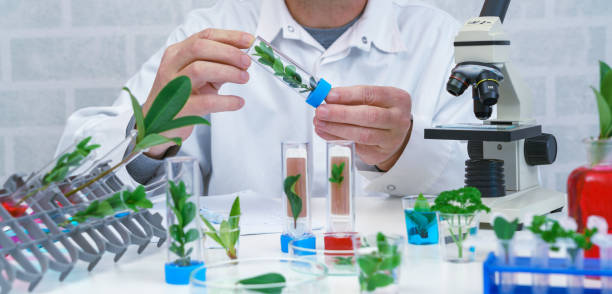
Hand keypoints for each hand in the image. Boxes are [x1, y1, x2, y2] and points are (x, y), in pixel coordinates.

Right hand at [143, 28, 253, 157]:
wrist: (157, 125)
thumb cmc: (180, 97)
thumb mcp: (197, 76)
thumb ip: (216, 64)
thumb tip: (243, 56)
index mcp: (177, 53)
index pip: (204, 36)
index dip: (229, 36)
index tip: (249, 41)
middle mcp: (171, 66)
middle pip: (200, 48)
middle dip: (228, 52)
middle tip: (247, 62)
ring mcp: (172, 87)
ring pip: (200, 69)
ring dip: (228, 71)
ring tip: (244, 78)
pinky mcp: (179, 109)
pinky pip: (205, 102)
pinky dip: (226, 101)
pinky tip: (238, 102)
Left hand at [314, 86, 412, 170]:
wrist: (394, 134)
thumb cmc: (380, 111)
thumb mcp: (372, 99)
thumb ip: (351, 98)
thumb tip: (327, 98)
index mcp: (397, 99)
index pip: (371, 94)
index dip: (347, 95)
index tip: (329, 96)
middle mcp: (398, 119)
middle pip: (368, 116)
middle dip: (341, 114)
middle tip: (321, 111)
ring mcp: (391, 138)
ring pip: (362, 135)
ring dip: (337, 128)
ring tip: (319, 122)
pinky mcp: (380, 153)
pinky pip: (356, 147)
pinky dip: (337, 138)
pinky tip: (325, 132)